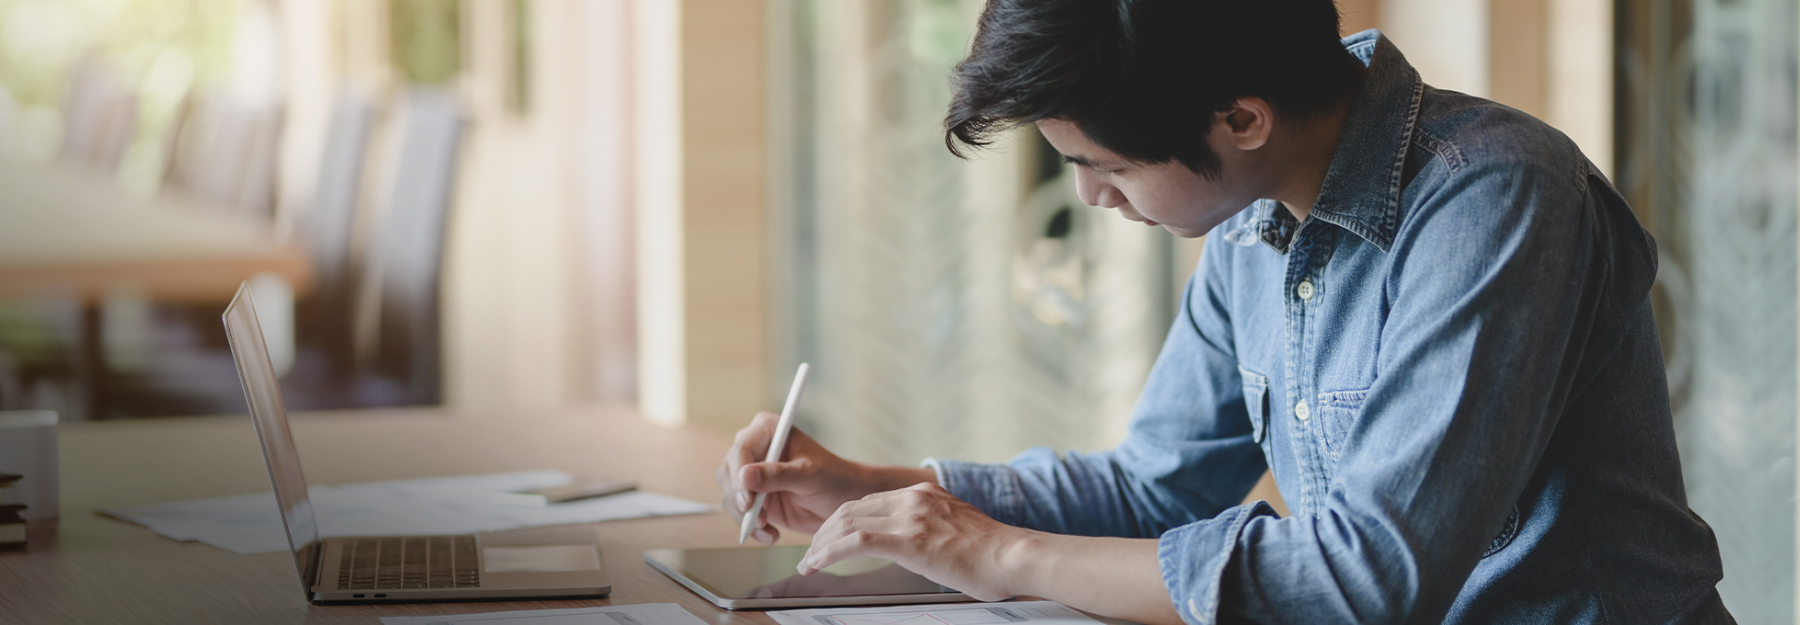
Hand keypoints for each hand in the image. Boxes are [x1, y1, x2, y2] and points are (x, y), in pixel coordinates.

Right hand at [718, 412, 928, 543]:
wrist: (844, 501)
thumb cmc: (835, 478)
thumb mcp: (810, 475)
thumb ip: (779, 475)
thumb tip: (745, 476)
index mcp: (768, 429)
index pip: (741, 450)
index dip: (739, 476)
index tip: (747, 501)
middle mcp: (755, 448)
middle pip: (729, 473)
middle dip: (740, 500)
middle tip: (757, 520)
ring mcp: (752, 473)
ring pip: (730, 495)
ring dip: (745, 517)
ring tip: (767, 529)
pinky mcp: (753, 496)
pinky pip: (739, 512)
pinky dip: (750, 527)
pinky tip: (770, 535)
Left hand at [795, 482, 1029, 601]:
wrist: (1013, 556)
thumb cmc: (994, 554)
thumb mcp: (957, 530)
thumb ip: (933, 529)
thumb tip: (922, 546)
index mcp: (924, 494)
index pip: (869, 502)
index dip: (843, 520)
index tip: (830, 537)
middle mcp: (913, 498)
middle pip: (852, 508)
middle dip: (825, 531)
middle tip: (812, 551)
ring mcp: (910, 516)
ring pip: (847, 522)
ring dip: (821, 543)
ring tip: (809, 562)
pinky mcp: (908, 539)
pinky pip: (855, 543)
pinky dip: (828, 553)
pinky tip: (817, 565)